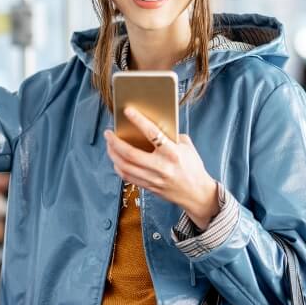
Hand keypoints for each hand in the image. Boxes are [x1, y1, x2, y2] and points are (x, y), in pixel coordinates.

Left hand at [104, 106, 219, 229]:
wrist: (197, 194)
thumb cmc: (192, 167)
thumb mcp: (186, 146)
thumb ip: (170, 135)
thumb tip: (152, 125)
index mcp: (173, 153)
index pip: (152, 133)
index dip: (138, 121)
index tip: (127, 111)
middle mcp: (161, 167)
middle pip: (130, 154)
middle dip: (115, 142)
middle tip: (108, 133)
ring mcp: (154, 179)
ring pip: (125, 166)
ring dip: (113, 154)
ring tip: (109, 144)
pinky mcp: (149, 187)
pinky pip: (127, 177)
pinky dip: (118, 166)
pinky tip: (116, 159)